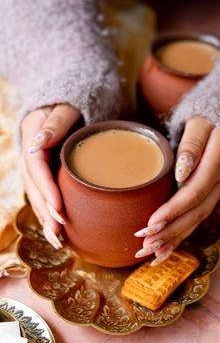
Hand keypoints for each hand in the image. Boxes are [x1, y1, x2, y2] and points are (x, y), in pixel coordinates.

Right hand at [21, 104, 80, 247]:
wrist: (63, 102)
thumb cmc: (69, 103)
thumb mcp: (63, 107)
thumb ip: (54, 124)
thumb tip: (39, 144)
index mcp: (32, 136)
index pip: (35, 167)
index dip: (46, 189)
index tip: (59, 208)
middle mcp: (29, 153)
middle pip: (33, 186)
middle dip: (45, 210)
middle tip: (59, 231)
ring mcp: (34, 165)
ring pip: (36, 194)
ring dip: (45, 217)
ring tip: (57, 240)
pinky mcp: (42, 172)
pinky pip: (42, 194)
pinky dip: (48, 212)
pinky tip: (56, 230)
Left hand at [134, 116, 219, 265]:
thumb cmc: (207, 119)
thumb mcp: (199, 124)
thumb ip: (191, 145)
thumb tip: (181, 171)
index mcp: (219, 160)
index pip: (195, 191)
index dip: (174, 210)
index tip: (151, 223)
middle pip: (197, 212)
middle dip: (171, 231)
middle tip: (145, 245)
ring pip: (198, 220)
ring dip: (174, 239)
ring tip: (150, 253)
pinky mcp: (214, 194)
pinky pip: (199, 218)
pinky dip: (182, 236)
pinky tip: (165, 251)